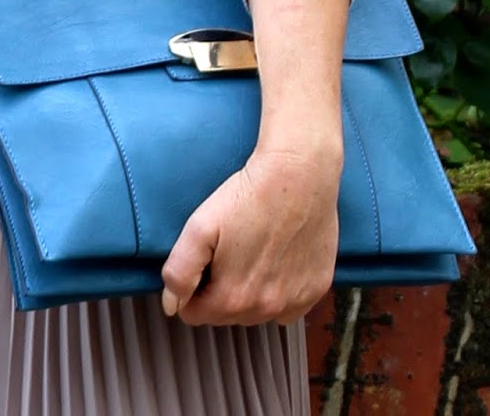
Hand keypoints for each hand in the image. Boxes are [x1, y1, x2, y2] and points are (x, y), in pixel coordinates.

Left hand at [160, 138, 341, 325]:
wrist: (298, 174)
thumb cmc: (248, 197)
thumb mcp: (200, 228)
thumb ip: (179, 272)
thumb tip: (172, 305)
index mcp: (233, 299)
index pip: (195, 314)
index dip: (192, 290)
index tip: (203, 262)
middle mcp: (267, 309)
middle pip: (227, 316)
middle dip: (220, 292)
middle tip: (227, 253)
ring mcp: (295, 301)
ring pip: (258, 314)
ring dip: (250, 294)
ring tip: (252, 254)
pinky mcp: (317, 288)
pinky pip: (290, 308)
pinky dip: (280, 293)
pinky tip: (278, 263)